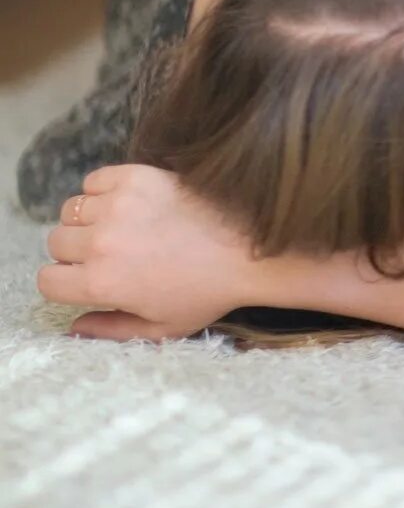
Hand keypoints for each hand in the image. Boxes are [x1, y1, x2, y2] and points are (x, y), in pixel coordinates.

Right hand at [39, 164, 256, 340]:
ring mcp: (119, 206)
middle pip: (57, 243)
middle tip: (112, 254)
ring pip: (72, 210)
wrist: (251, 249)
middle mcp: (102, 242)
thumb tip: (74, 327)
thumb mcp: (160, 328)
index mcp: (102, 283)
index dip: (65, 283)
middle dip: (77, 252)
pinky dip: (104, 190)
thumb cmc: (209, 291)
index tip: (87, 279)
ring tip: (123, 228)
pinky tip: (130, 204)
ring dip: (90, 220)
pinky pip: (95, 180)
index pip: (47, 280)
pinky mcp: (137, 177)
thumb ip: (110, 330)